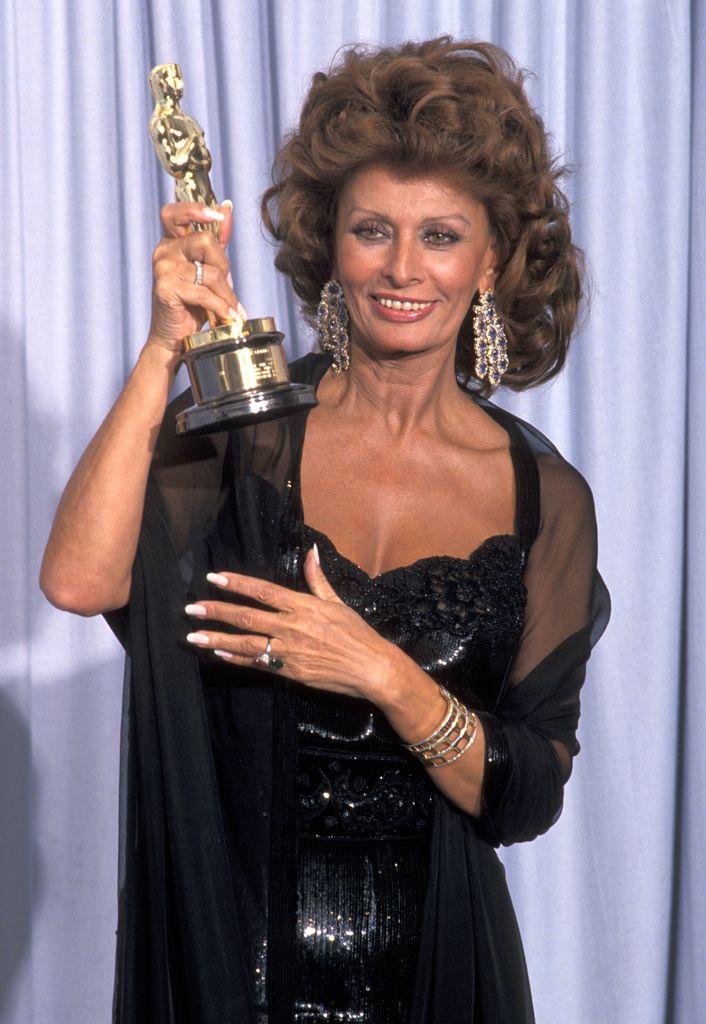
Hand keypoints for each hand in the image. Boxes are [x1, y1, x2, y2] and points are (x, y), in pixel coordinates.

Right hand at [148, 201, 243, 353]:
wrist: (173, 338)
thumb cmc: (191, 305)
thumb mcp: (207, 270)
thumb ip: (217, 242)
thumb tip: (226, 209)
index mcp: (171, 243)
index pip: (174, 213)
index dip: (195, 209)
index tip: (216, 215)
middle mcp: (164, 251)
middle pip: (205, 240)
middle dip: (223, 265)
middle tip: (228, 286)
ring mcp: (163, 268)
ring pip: (209, 271)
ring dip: (226, 293)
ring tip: (232, 308)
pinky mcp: (165, 288)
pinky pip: (204, 293)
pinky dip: (220, 306)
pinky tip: (228, 316)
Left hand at [184, 548, 398, 700]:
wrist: (371, 668)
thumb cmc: (357, 634)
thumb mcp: (337, 602)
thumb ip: (318, 579)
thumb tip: (312, 551)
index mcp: (303, 606)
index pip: (263, 591)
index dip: (237, 584)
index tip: (215, 578)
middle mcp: (292, 627)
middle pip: (247, 616)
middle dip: (217, 611)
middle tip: (191, 608)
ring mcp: (289, 651)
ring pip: (246, 643)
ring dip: (217, 639)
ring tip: (193, 636)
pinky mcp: (290, 672)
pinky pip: (257, 664)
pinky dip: (236, 659)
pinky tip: (218, 655)